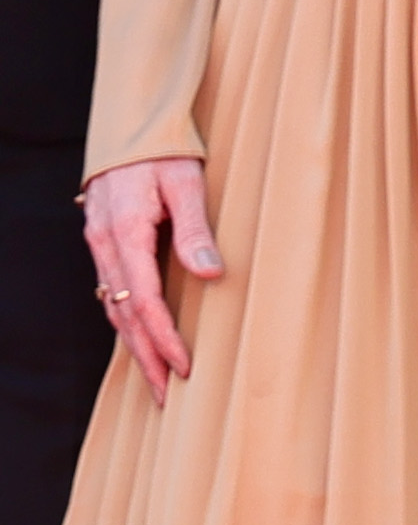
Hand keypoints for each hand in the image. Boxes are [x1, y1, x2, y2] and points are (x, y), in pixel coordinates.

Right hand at [78, 157, 214, 389]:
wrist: (132, 129)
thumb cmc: (165, 151)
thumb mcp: (187, 183)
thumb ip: (197, 228)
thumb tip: (210, 273)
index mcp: (124, 233)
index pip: (143, 301)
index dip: (165, 338)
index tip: (186, 367)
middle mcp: (105, 245)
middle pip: (123, 315)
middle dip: (146, 358)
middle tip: (168, 396)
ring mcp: (100, 246)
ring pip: (114, 308)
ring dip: (135, 346)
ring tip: (158, 380)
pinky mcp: (105, 244)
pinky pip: (112, 293)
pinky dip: (126, 323)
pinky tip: (141, 341)